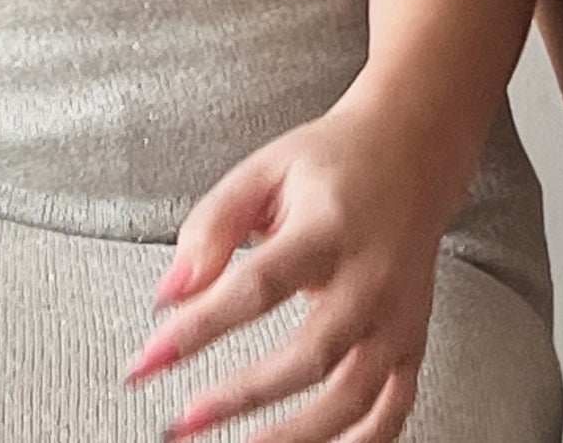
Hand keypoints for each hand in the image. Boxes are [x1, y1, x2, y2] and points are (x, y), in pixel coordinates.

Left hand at [120, 102, 442, 441]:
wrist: (412, 149)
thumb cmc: (333, 161)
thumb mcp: (264, 171)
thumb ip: (212, 226)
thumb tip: (169, 294)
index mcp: (329, 228)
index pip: (258, 287)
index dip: (199, 328)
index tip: (150, 359)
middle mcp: (371, 276)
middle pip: (310, 354)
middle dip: (241, 396)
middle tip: (184, 421)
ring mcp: (398, 315)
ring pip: (353, 395)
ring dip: (295, 435)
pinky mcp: (412, 339)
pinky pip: (394, 409)